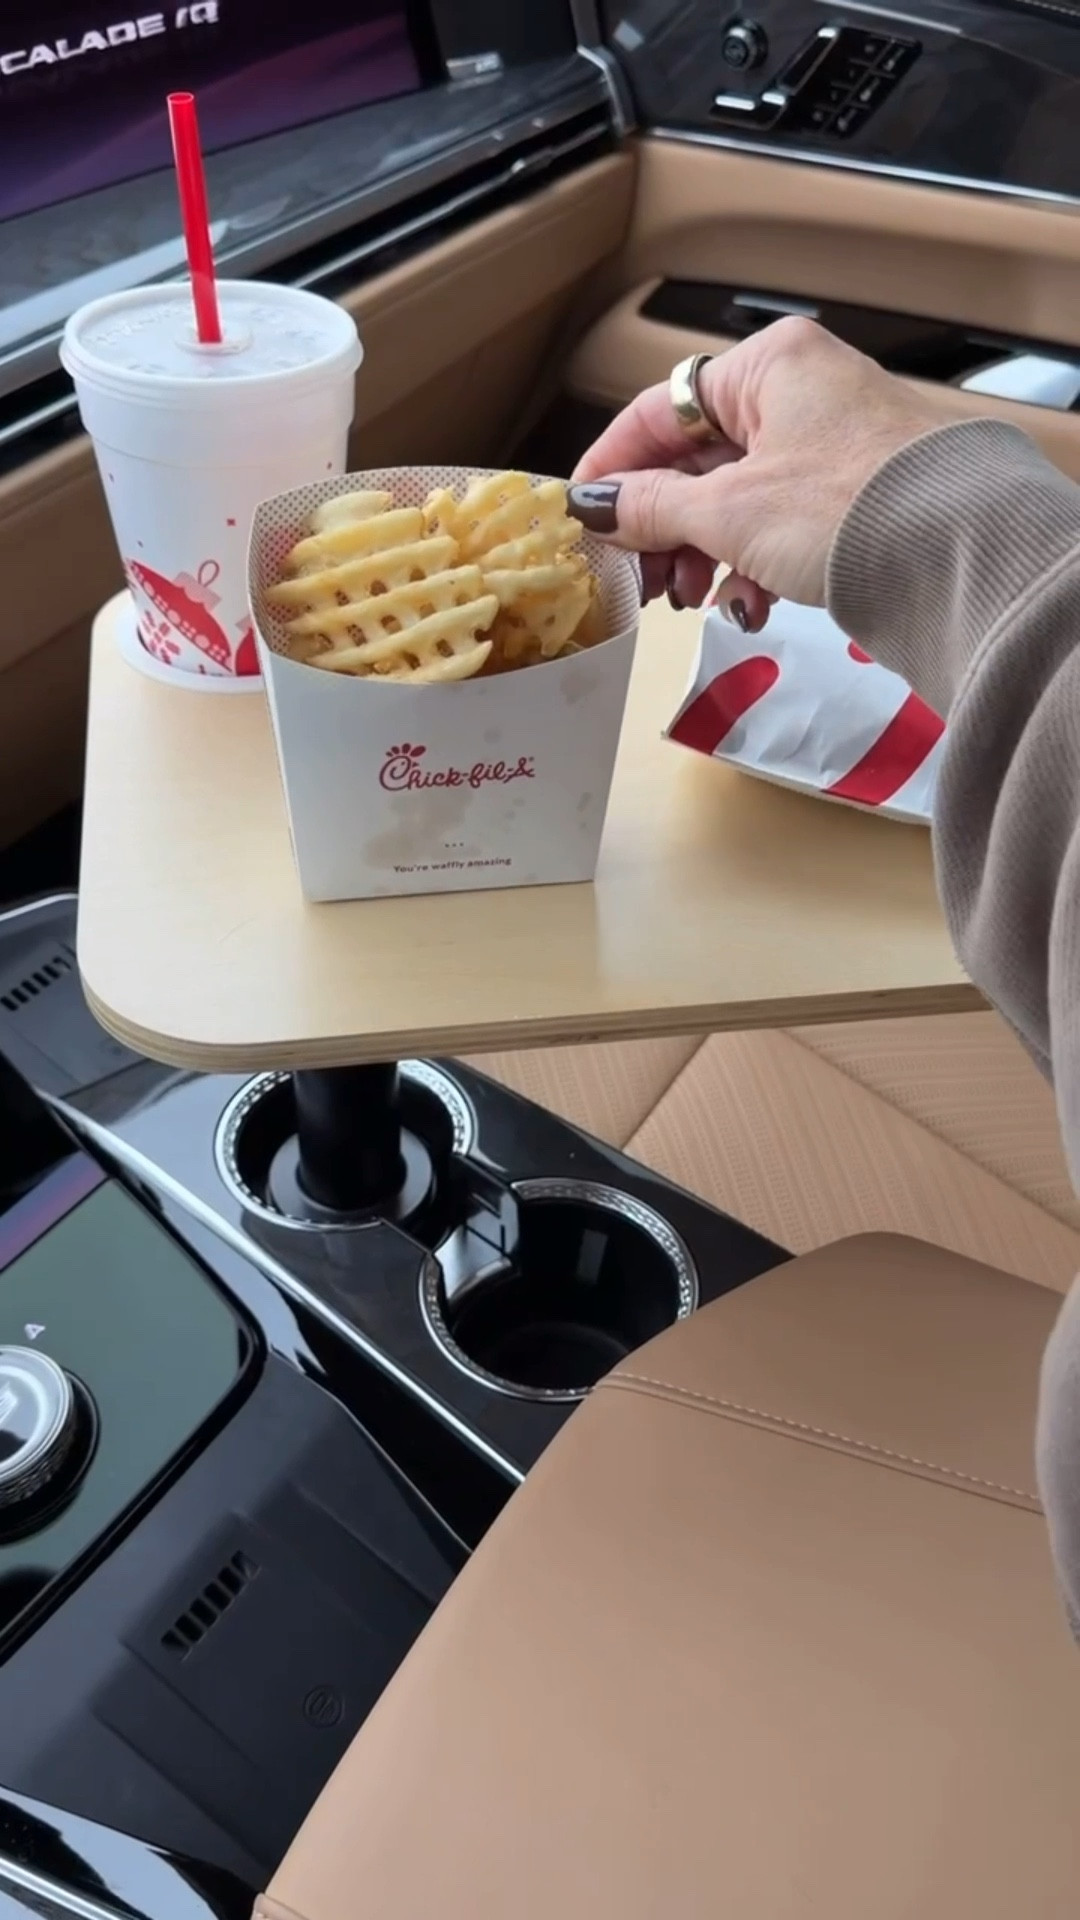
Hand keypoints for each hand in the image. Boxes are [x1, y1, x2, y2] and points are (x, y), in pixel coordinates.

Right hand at [568, 317, 950, 629]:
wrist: (955, 555)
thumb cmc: (844, 508)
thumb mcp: (727, 512)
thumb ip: (652, 508)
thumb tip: (594, 507)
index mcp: (768, 366)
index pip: (659, 410)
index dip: (612, 468)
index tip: (581, 518)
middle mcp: (802, 392)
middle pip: (698, 461)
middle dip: (663, 529)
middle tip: (638, 582)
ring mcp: (831, 445)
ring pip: (737, 500)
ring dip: (706, 555)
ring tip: (695, 600)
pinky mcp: (854, 497)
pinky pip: (780, 525)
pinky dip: (755, 566)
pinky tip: (752, 606)